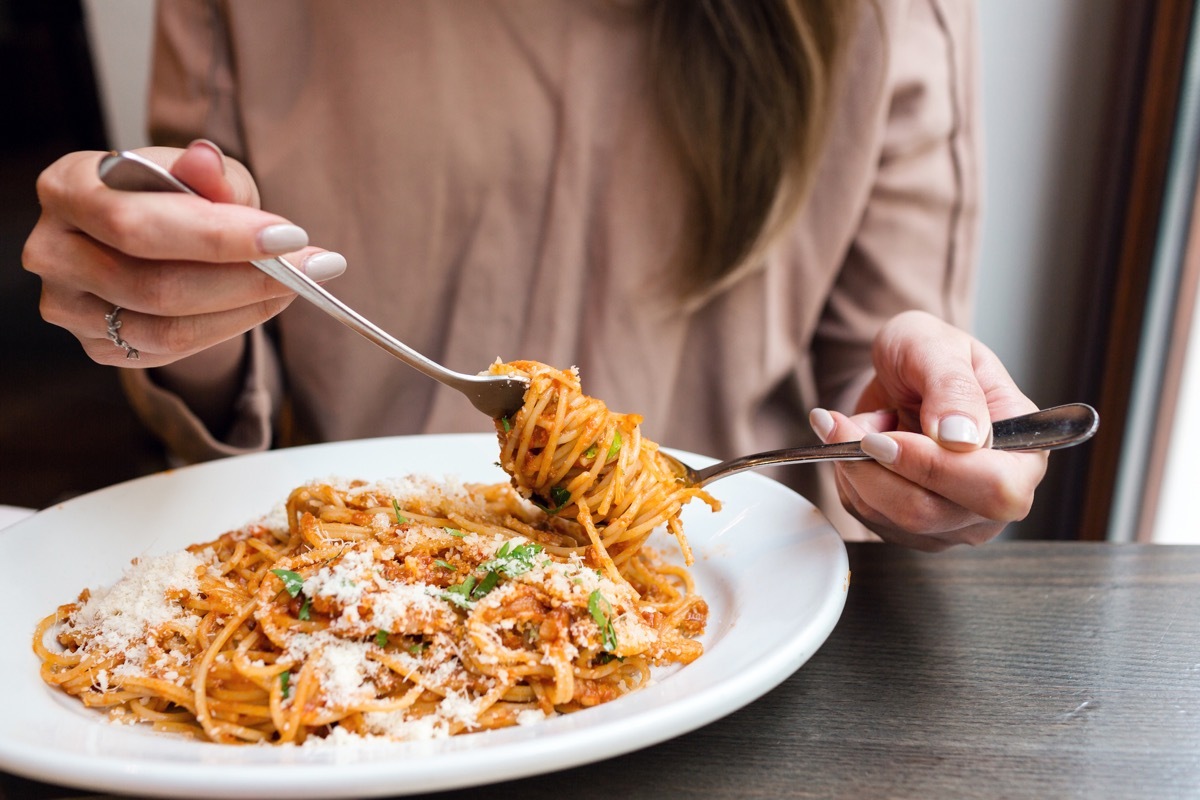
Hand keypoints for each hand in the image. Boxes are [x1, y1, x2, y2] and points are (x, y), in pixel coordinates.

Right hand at [22, 140, 345, 369]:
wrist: (154, 239)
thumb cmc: (171, 196)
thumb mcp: (200, 174)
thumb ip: (209, 174)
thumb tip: (206, 162)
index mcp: (68, 187)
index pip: (138, 222)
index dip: (218, 235)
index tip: (289, 236)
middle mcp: (54, 250)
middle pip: (154, 284)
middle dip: (245, 277)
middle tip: (310, 267)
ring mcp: (70, 306)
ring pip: (167, 326)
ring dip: (245, 308)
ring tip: (295, 284)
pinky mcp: (97, 345)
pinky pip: (171, 349)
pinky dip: (228, 327)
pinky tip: (261, 304)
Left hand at [810, 310, 1047, 550]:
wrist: (899, 373)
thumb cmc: (929, 355)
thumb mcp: (938, 348)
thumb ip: (953, 388)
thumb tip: (960, 438)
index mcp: (1024, 453)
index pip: (994, 488)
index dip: (934, 467)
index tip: (885, 436)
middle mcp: (994, 498)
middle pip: (930, 512)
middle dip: (876, 466)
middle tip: (844, 424)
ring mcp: (952, 521)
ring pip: (890, 516)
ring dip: (855, 465)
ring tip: (854, 424)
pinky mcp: (911, 529)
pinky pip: (867, 514)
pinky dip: (849, 475)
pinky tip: (858, 445)